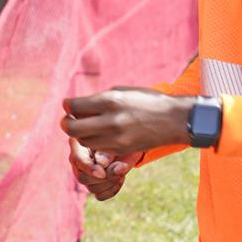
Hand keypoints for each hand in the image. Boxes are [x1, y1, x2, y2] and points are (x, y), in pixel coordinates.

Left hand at [61, 87, 192, 158]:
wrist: (174, 120)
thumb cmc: (147, 101)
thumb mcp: (123, 92)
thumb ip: (99, 99)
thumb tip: (77, 106)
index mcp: (111, 101)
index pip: (75, 107)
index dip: (68, 106)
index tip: (68, 105)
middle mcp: (111, 120)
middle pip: (73, 128)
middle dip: (66, 123)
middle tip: (68, 119)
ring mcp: (116, 138)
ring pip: (83, 141)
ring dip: (79, 133)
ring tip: (85, 126)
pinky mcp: (121, 150)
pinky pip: (97, 148)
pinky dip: (93, 142)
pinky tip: (98, 134)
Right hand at [69, 137, 136, 200]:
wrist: (127, 144)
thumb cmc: (119, 137)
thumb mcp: (114, 141)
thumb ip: (106, 152)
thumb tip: (101, 164)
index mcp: (79, 146)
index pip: (77, 160)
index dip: (89, 169)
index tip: (102, 173)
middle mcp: (78, 162)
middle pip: (82, 178)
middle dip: (104, 177)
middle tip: (120, 168)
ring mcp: (85, 175)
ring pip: (92, 188)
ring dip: (111, 182)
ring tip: (122, 170)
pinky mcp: (94, 186)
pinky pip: (100, 196)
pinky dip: (112, 190)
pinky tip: (120, 179)